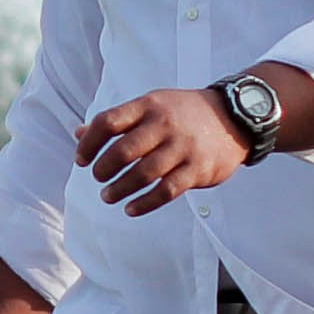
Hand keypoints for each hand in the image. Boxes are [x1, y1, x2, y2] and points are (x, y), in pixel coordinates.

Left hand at [78, 85, 253, 216]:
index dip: (89, 143)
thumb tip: (79, 133)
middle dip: (104, 169)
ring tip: (108, 196)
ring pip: (143, 174)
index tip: (81, 159)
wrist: (234, 117)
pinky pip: (166, 191)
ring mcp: (182, 147)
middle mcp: (164, 124)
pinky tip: (130, 209)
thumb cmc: (183, 113)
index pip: (108, 122)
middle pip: (124, 151)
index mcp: (148, 106)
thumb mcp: (151, 105)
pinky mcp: (198, 169)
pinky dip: (144, 203)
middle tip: (98, 178)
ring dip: (120, 189)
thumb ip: (118, 120)